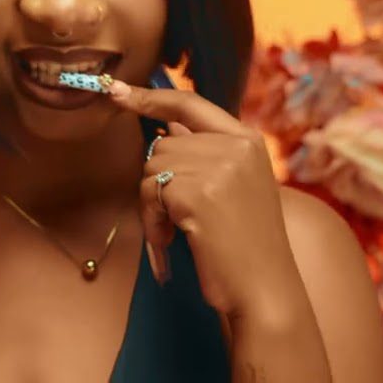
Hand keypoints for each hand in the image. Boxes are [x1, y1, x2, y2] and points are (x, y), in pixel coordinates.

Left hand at [107, 79, 301, 315]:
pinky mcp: (197, 192)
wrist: (264, 290)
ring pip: (151, 167)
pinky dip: (151, 220)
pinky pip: (148, 193)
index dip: (152, 97)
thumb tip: (170, 125)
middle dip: (159, 181)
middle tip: (177, 218)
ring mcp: (218, 166)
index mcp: (248, 140)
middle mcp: (236, 145)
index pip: (192, 102)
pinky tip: (172, 239)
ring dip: (153, 204)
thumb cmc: (245, 246)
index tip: (118, 92)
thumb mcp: (236, 187)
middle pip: (164, 142)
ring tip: (178, 231)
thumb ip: (206, 152)